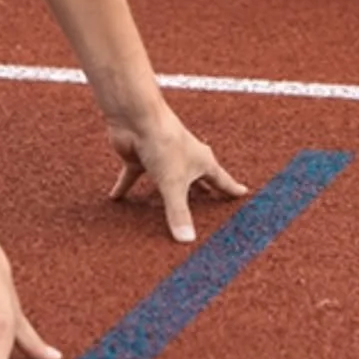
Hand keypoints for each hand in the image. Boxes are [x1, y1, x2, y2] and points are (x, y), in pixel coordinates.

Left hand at [106, 104, 247, 241]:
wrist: (137, 118)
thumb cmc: (164, 143)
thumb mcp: (174, 183)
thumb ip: (179, 213)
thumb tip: (186, 240)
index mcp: (200, 162)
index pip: (221, 180)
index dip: (231, 189)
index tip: (243, 194)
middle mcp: (184, 158)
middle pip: (195, 179)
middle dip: (201, 191)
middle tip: (210, 201)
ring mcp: (161, 157)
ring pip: (165, 179)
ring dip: (165, 192)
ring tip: (167, 205)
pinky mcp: (140, 158)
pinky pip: (132, 177)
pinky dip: (125, 187)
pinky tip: (115, 198)